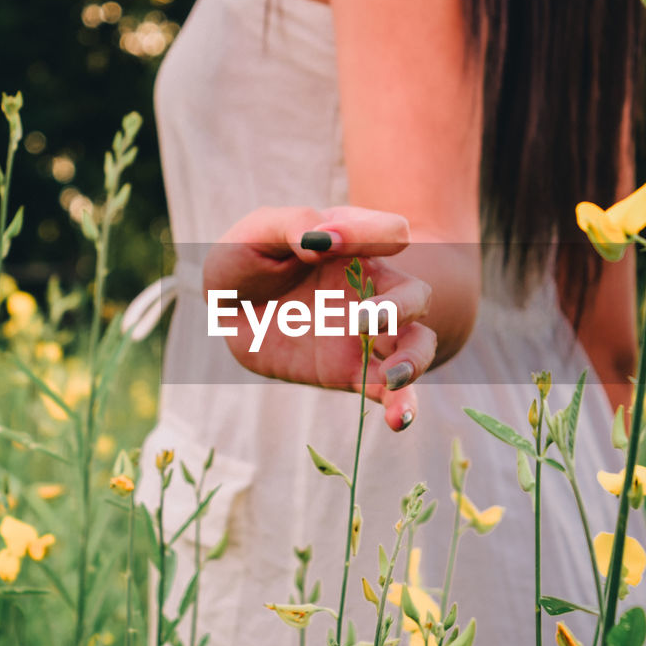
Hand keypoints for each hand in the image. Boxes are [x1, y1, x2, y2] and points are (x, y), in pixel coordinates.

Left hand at [202, 205, 435, 430]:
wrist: (229, 308)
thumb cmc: (248, 259)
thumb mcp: (257, 232)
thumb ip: (292, 225)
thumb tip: (322, 240)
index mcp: (356, 245)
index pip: (390, 232)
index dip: (370, 234)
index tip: (326, 242)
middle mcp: (372, 288)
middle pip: (415, 295)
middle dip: (400, 307)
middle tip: (361, 319)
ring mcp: (366, 334)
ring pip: (416, 344)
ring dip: (415, 359)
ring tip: (395, 375)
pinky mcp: (352, 372)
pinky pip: (389, 390)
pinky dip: (403, 405)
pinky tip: (401, 421)